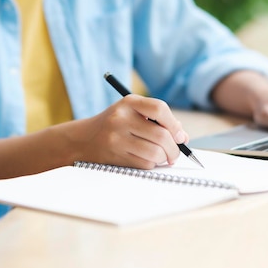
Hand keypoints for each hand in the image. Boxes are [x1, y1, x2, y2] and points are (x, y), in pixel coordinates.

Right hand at [58, 94, 186, 168]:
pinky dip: (151, 164)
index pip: (159, 108)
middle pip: (161, 135)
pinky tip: (146, 160)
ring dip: (164, 158)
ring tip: (162, 157)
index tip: (180, 136)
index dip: (174, 124)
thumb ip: (159, 120)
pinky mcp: (115, 156)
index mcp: (129, 102)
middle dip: (174, 149)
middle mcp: (121, 118)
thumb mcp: (133, 113)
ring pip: (155, 153)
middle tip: (176, 154)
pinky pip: (144, 164)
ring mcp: (116, 138)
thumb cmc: (117, 125)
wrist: (84, 139)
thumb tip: (183, 137)